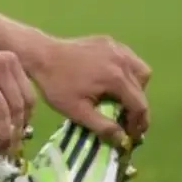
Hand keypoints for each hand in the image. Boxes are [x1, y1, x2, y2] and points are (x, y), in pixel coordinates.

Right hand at [0, 48, 35, 154]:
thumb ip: (3, 90)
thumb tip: (20, 126)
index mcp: (9, 60)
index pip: (28, 96)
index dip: (26, 120)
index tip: (19, 135)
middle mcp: (0, 63)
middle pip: (16, 106)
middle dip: (14, 131)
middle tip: (10, 148)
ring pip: (1, 112)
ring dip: (1, 135)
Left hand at [26, 35, 151, 146]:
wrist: (39, 55)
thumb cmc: (56, 84)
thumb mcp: (77, 111)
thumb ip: (102, 127)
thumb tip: (122, 140)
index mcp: (116, 78)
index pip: (140, 105)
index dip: (139, 124)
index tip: (131, 135)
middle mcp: (122, 60)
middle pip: (142, 89)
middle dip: (137, 107)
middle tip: (125, 119)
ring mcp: (116, 48)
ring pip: (140, 70)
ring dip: (136, 87)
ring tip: (121, 98)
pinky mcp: (108, 41)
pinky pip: (128, 58)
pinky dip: (127, 71)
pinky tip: (113, 79)